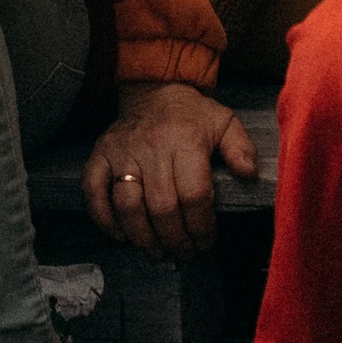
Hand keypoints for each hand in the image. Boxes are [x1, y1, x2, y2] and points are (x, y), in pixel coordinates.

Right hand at [83, 80, 261, 254]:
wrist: (154, 90)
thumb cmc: (192, 116)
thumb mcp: (225, 124)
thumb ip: (241, 149)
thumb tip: (247, 175)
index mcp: (186, 141)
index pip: (194, 195)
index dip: (201, 227)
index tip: (206, 241)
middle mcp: (151, 147)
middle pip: (161, 207)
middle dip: (175, 239)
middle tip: (184, 252)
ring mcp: (122, 151)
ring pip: (127, 205)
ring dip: (142, 237)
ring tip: (157, 251)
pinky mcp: (101, 154)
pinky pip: (93, 191)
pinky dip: (103, 218)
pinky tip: (121, 235)